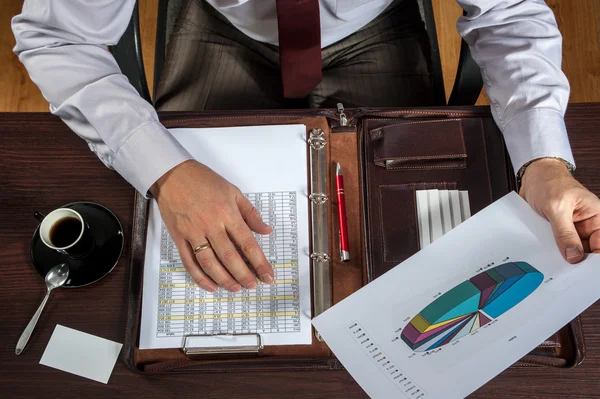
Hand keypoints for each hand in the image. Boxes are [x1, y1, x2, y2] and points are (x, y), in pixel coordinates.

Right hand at [150, 160, 273, 291]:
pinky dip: (200, 277)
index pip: (247, 243)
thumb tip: (266, 230)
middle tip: (253, 285)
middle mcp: (210, 225)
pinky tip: (211, 285)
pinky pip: (189, 262)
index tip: (268, 275)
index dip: (259, 262)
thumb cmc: (202, 180)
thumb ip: (250, 213)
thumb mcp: (233, 191)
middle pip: (230, 257)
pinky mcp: (178, 237)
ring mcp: (193, 232)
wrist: (172, 173)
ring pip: (210, 263)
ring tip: (235, 288)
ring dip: (224, 279)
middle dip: (244, 275)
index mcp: (227, 213)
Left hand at [519, 158, 599, 262]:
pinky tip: (541, 256)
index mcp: (596, 217)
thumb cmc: (549, 182)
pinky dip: (549, 251)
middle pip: (586, 251)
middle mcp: (586, 225)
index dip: (593, 258)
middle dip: (575, 261)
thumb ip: (565, 232)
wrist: (532, 176)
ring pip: (569, 251)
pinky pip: (554, 246)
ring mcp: (570, 230)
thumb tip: (574, 256)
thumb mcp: (557, 207)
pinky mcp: (556, 232)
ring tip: (550, 264)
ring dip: (560, 257)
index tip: (582, 269)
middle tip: (563, 272)